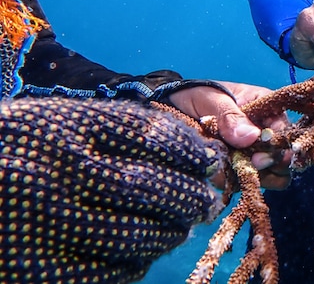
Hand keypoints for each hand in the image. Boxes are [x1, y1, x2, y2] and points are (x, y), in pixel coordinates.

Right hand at [1, 96, 226, 280]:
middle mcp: (57, 172)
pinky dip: (137, 261)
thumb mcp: (60, 121)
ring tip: (182, 226)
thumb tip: (199, 153)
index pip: (150, 135)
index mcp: (66, 127)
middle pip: (149, 187)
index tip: (211, 159)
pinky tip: (143, 252)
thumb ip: (120, 129)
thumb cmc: (24, 149)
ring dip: (170, 232)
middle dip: (188, 196)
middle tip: (207, 201)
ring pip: (134, 234)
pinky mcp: (39, 267)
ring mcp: (45, 223)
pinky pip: (108, 270)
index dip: (190, 151)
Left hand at [169, 81, 291, 189]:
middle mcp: (266, 132)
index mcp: (267, 109)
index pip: (285, 132)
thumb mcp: (213, 100)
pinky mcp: (241, 167)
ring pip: (274, 176)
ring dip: (255, 177)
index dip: (276, 148)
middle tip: (248, 166)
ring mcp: (255, 152)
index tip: (256, 158)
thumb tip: (253, 137)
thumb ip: (231, 117)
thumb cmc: (198, 95)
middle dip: (269, 166)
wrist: (173, 106)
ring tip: (234, 171)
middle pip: (284, 158)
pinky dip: (239, 183)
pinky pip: (250, 183)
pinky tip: (223, 174)